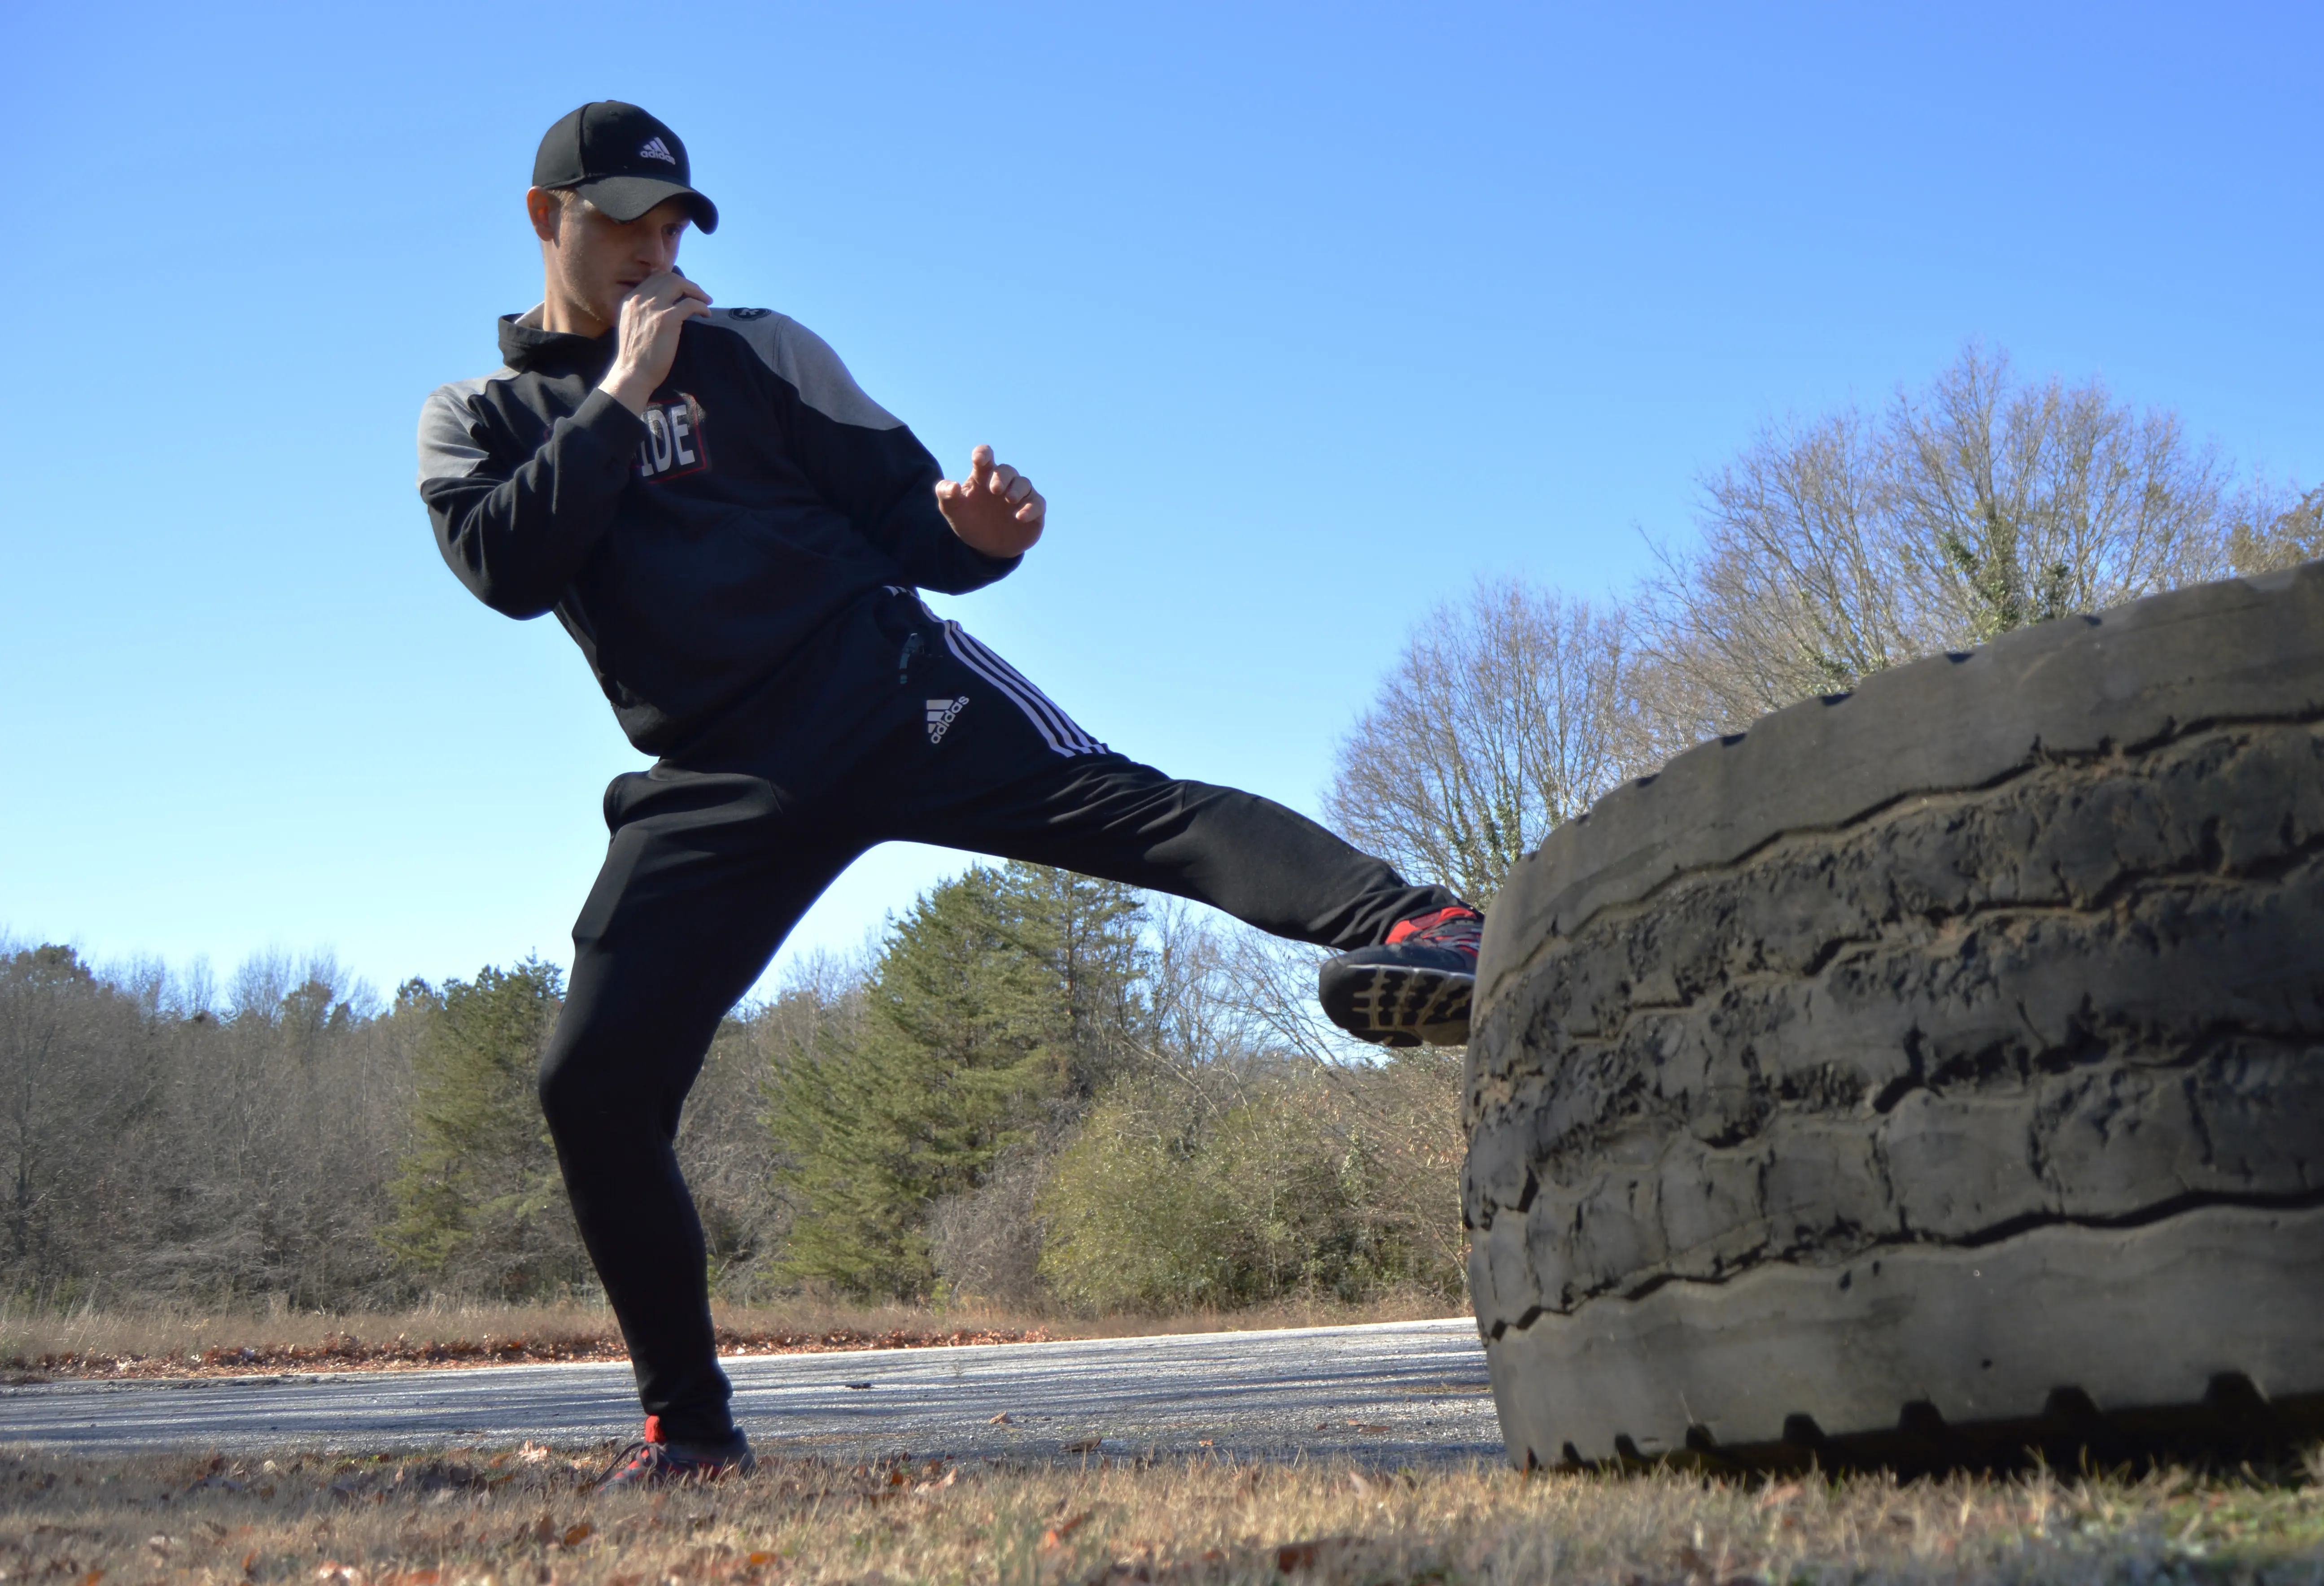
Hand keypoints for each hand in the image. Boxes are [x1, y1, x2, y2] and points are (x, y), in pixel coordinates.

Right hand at [600, 270, 711, 415]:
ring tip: (706, 301)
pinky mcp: (667, 319)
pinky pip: (690, 304)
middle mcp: (640, 299)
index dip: (674, 280)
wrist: (633, 373)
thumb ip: (643, 310)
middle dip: (687, 284)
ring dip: (696, 291)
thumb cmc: (636, 355)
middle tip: (700, 295)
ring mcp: (653, 308)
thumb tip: (666, 302)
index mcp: (630, 299)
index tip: (685, 290)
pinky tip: (705, 314)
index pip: (655, 277)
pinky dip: (701, 306)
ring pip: (679, 284)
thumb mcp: (632, 324)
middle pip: (669, 277)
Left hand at [936, 445, 1045, 557]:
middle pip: (1007, 470)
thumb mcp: (952, 510)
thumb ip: (945, 495)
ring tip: (1009, 500)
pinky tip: (1020, 517)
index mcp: (983, 476)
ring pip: (1024, 483)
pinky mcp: (1034, 511)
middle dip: (1002, 477)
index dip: (983, 454)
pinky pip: (1038, 503)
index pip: (985, 456)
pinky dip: (1031, 508)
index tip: (979, 459)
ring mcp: (1021, 496)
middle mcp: (1004, 482)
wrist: (986, 548)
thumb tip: (952, 486)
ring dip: (1017, 489)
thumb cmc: (970, 522)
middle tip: (995, 489)